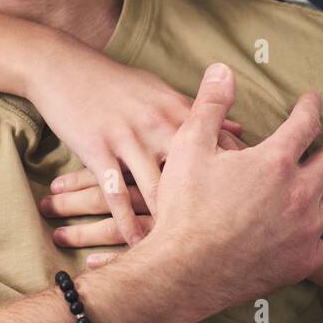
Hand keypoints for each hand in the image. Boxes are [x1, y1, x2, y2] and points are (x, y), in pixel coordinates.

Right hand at [27, 46, 240, 246]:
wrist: (63, 68)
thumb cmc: (116, 82)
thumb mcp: (160, 91)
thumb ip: (200, 115)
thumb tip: (240, 129)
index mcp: (176, 110)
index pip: (218, 145)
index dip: (240, 178)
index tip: (259, 206)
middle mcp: (157, 124)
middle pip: (194, 170)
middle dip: (214, 206)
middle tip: (232, 240)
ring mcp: (127, 138)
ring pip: (155, 187)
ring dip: (170, 223)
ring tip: (189, 255)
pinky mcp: (98, 150)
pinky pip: (115, 193)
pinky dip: (126, 222)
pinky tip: (136, 244)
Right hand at [111, 62, 322, 311]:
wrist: (184, 271)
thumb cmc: (184, 208)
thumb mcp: (189, 145)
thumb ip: (210, 104)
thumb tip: (222, 69)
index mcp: (274, 162)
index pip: (303, 124)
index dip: (310, 107)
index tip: (313, 98)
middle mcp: (299, 192)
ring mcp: (307, 228)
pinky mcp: (307, 259)